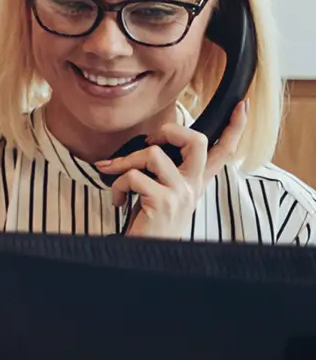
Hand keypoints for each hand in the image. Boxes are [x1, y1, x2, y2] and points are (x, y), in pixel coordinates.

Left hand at [96, 118, 232, 238]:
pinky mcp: (163, 202)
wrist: (148, 255)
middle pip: (197, 141)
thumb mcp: (161, 192)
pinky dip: (117, 185)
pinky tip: (119, 201)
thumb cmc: (150, 222)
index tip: (243, 105)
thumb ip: (161, 170)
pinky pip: (134, 177)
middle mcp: (193, 185)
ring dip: (126, 163)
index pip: (223, 151)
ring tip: (118, 178)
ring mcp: (181, 194)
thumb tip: (143, 146)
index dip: (234, 127)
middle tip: (152, 142)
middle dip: (170, 130)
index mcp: (196, 181)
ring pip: (153, 154)